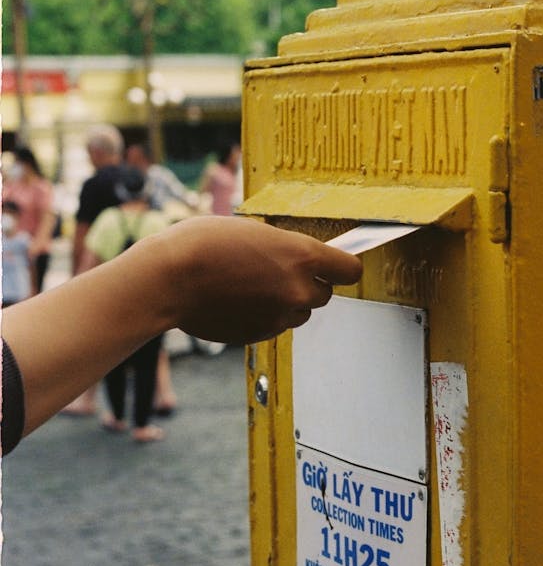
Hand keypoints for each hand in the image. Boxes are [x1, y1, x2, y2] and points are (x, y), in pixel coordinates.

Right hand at [150, 216, 361, 343]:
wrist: (169, 278)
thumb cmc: (204, 244)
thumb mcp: (254, 231)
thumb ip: (285, 248)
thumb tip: (300, 260)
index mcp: (302, 256)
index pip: (350, 270)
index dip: (342, 267)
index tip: (335, 265)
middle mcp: (298, 289)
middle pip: (325, 294)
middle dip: (309, 284)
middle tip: (282, 272)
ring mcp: (279, 316)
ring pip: (300, 313)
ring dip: (287, 302)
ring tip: (254, 285)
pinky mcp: (260, 334)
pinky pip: (275, 325)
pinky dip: (265, 315)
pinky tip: (239, 300)